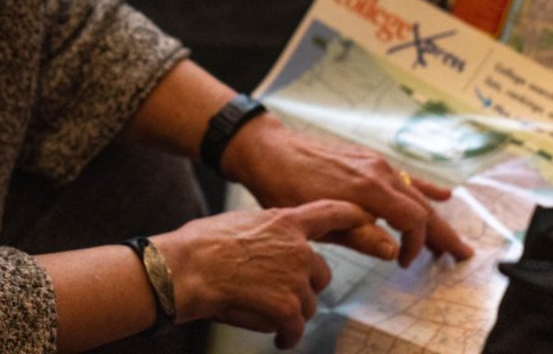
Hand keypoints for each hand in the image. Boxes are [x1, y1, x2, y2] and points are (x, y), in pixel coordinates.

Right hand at [153, 200, 372, 348]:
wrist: (185, 268)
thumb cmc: (200, 244)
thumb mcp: (241, 223)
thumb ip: (267, 233)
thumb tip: (269, 244)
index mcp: (286, 222)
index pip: (332, 212)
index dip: (353, 216)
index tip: (367, 219)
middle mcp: (298, 248)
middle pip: (321, 274)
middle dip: (304, 287)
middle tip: (280, 294)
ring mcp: (295, 278)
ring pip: (309, 304)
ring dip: (293, 313)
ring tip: (268, 316)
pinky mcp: (287, 307)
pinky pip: (296, 328)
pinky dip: (288, 337)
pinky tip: (278, 339)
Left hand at [222, 115, 472, 265]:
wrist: (270, 151)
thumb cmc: (286, 186)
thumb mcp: (320, 218)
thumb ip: (360, 235)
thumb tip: (392, 250)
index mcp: (370, 188)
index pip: (413, 220)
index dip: (416, 244)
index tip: (404, 263)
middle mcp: (379, 172)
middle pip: (422, 207)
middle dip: (442, 233)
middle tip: (462, 255)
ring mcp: (375, 163)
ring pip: (415, 194)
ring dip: (433, 217)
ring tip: (450, 238)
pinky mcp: (368, 159)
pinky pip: (404, 176)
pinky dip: (424, 187)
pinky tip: (443, 194)